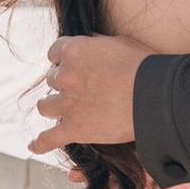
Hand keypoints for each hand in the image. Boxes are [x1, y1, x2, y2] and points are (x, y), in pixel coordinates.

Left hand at [30, 31, 148, 154]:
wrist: (156, 97)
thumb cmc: (143, 66)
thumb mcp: (118, 43)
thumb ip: (95, 43)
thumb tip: (86, 42)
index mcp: (73, 50)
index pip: (54, 53)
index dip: (64, 60)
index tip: (73, 66)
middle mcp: (65, 76)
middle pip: (52, 79)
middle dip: (64, 83)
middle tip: (81, 89)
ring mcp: (67, 104)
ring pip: (45, 106)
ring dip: (53, 106)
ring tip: (62, 109)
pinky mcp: (75, 129)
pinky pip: (48, 139)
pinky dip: (40, 143)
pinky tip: (34, 146)